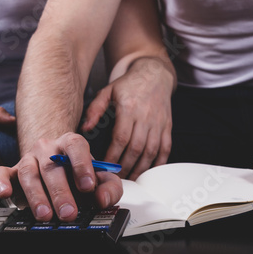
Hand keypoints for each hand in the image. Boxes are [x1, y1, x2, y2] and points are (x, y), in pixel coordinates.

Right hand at [0, 133, 122, 221]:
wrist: (57, 162)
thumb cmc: (79, 172)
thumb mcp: (101, 177)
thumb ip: (109, 187)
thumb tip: (101, 199)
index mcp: (71, 142)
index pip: (76, 146)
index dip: (82, 165)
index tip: (88, 187)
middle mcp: (48, 147)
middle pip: (52, 166)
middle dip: (60, 191)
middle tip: (68, 212)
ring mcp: (28, 157)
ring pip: (28, 172)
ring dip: (36, 195)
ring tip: (45, 214)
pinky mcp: (12, 170)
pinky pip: (1, 172)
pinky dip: (0, 182)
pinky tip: (5, 194)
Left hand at [82, 58, 172, 179]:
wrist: (154, 75)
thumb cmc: (130, 84)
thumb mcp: (107, 91)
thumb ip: (95, 109)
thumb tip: (85, 128)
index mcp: (129, 109)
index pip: (121, 138)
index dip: (113, 155)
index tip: (106, 167)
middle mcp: (145, 117)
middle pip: (136, 148)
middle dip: (126, 166)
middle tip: (117, 178)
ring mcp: (158, 123)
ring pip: (151, 151)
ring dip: (141, 168)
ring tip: (131, 178)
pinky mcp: (167, 126)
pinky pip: (165, 148)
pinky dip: (159, 162)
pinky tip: (150, 170)